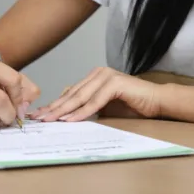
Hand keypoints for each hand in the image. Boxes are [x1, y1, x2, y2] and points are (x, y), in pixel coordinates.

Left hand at [29, 67, 161, 121]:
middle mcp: (98, 73)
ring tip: (49, 120)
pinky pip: (94, 101)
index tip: (38, 116)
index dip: (54, 105)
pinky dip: (81, 111)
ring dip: (63, 110)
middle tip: (38, 118)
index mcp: (94, 77)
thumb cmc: (132, 106)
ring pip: (80, 96)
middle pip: (71, 94)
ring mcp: (106, 76)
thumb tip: (65, 113)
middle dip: (53, 107)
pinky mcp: (115, 83)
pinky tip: (70, 119)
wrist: (156, 102)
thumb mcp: (104, 108)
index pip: (69, 93)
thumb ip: (87, 106)